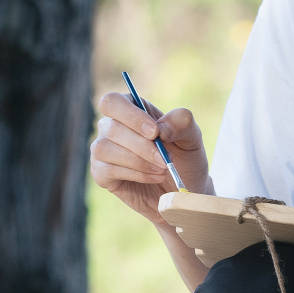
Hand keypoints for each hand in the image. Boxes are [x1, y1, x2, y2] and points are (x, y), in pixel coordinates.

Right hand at [90, 90, 210, 224]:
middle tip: (164, 159)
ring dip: (138, 161)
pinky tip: (152, 177)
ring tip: (162, 169)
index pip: (113, 102)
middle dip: (141, 146)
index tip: (155, 133)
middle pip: (110, 127)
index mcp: (130, 108)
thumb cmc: (184, 159)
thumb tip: (160, 127)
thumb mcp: (192, 137)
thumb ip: (182, 122)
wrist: (182, 191)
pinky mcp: (101, 174)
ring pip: (104, 149)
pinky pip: (107, 170)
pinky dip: (135, 174)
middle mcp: (111, 126)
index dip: (131, 116)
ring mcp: (103, 150)